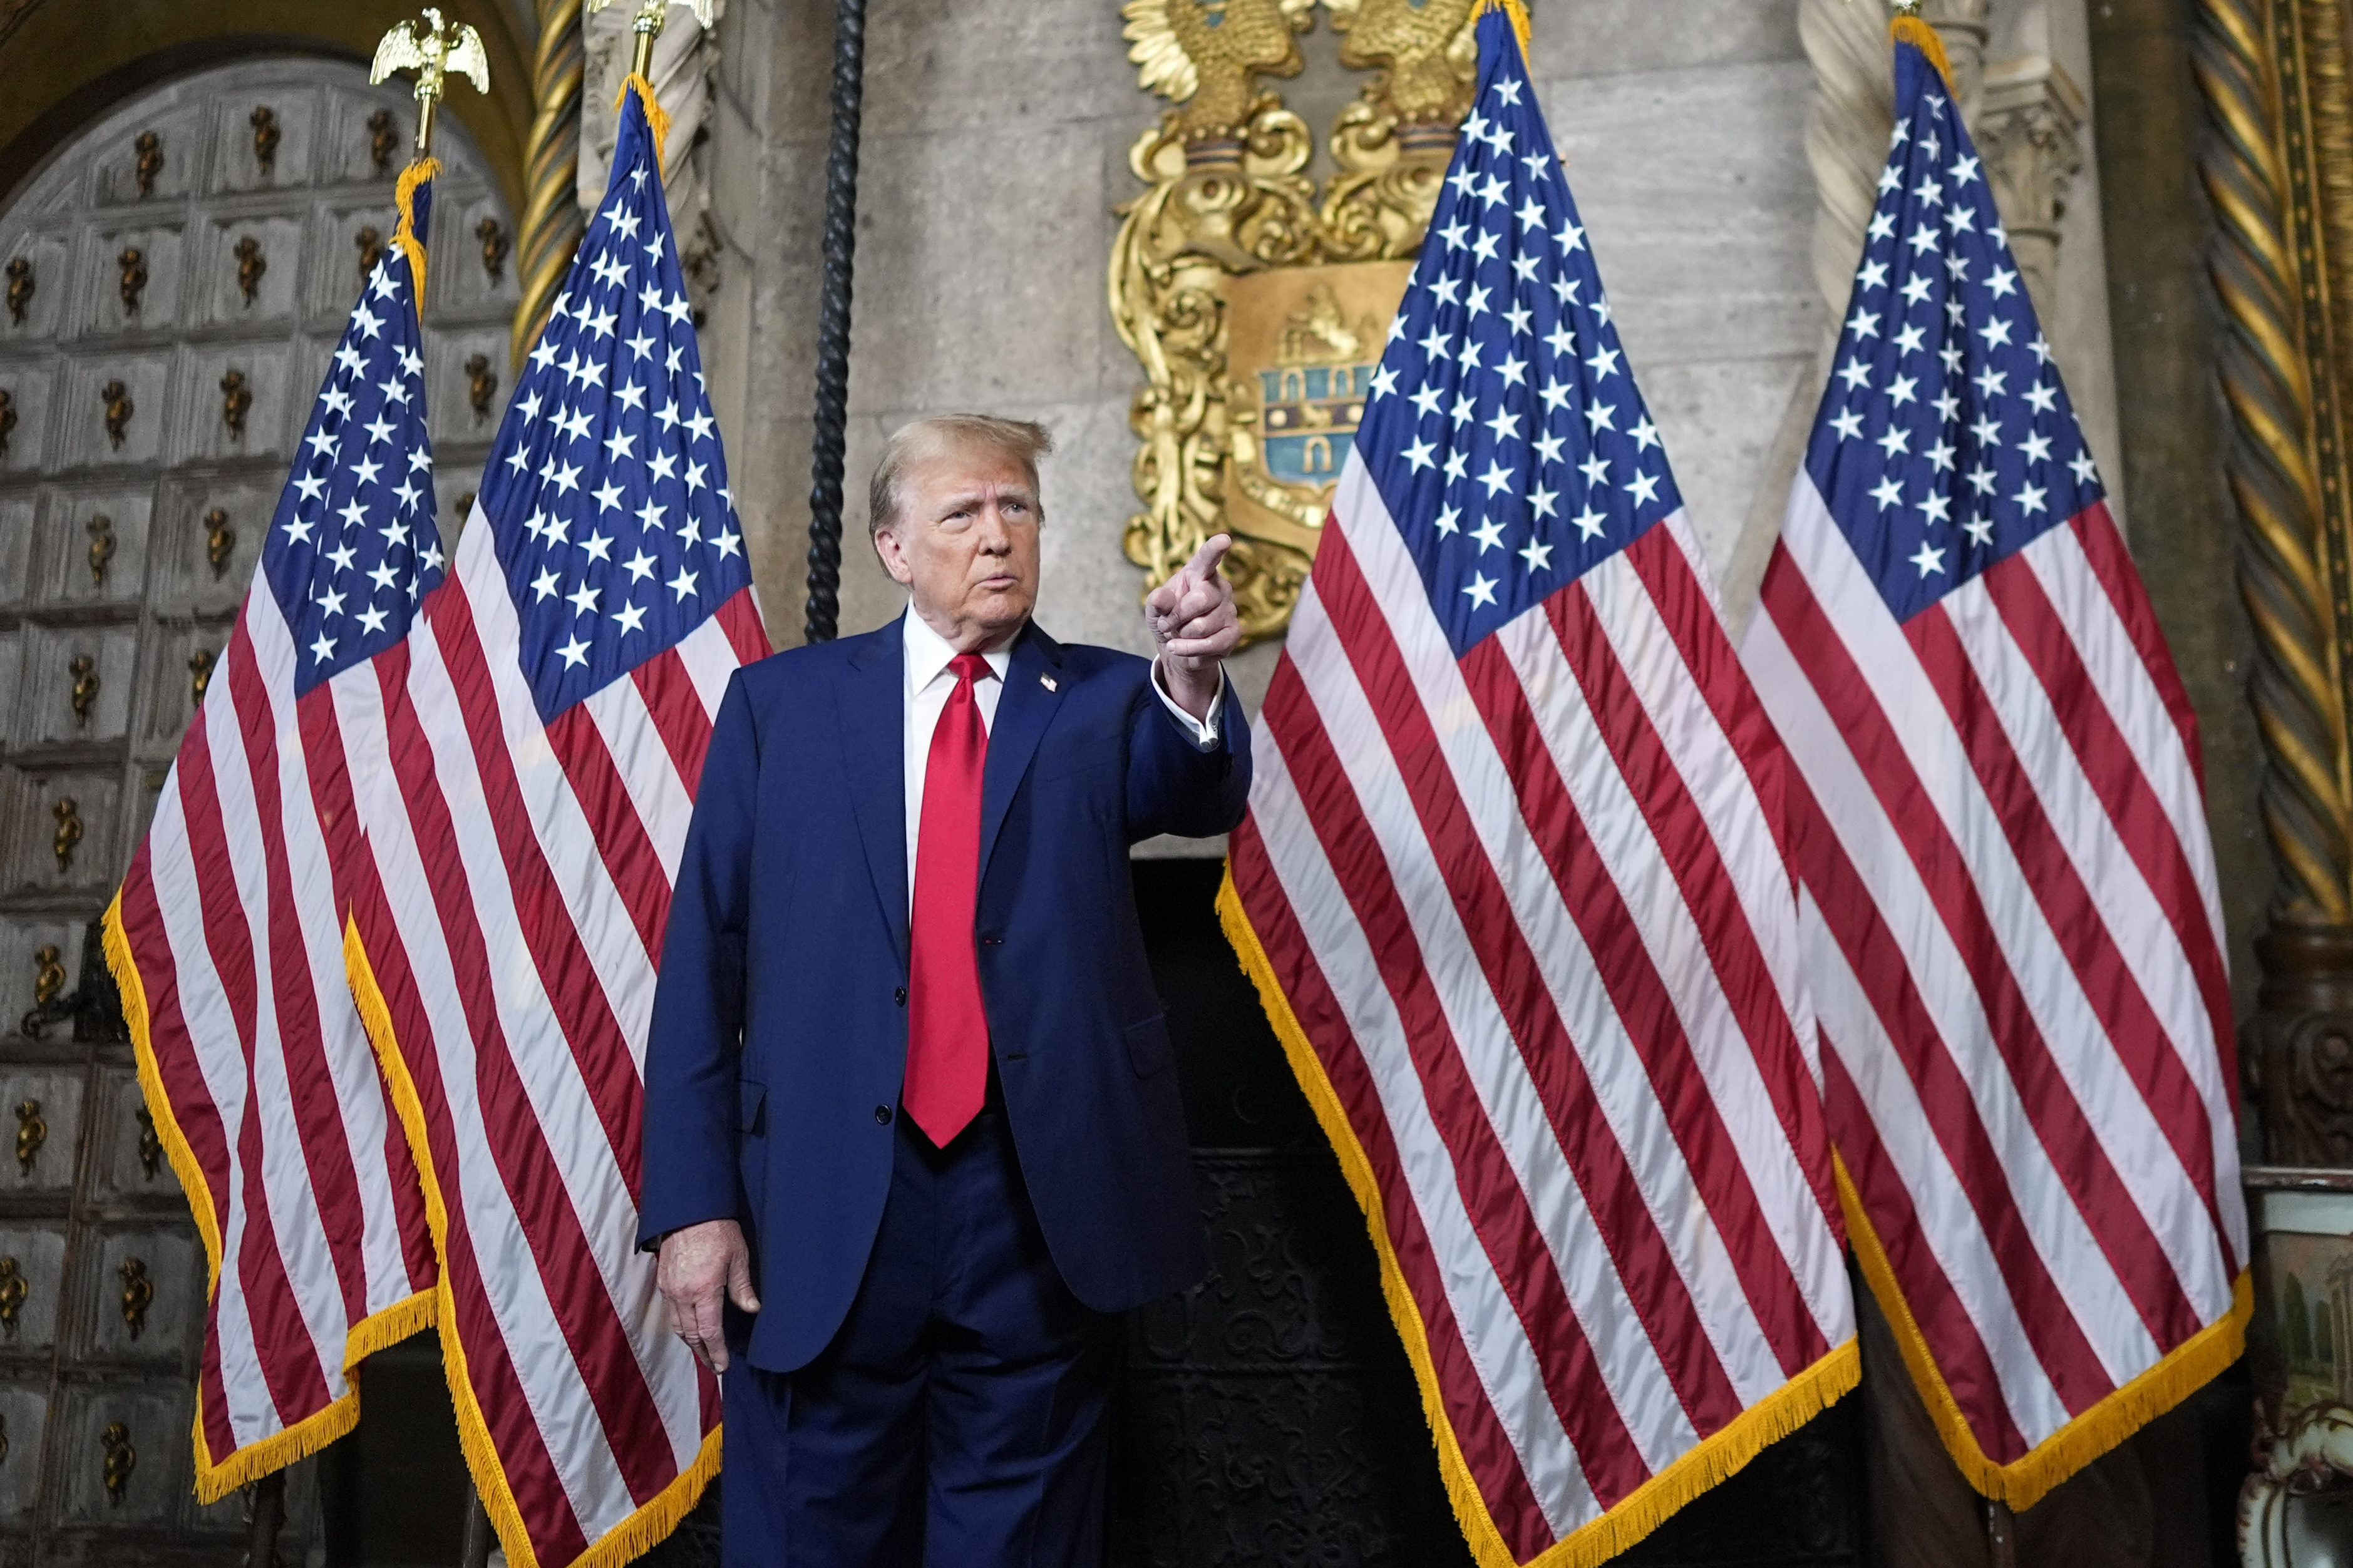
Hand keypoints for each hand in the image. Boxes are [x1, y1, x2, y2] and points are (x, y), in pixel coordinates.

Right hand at [656, 1218, 758, 1374]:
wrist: (689, 1211)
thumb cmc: (717, 1230)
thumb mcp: (738, 1256)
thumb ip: (743, 1287)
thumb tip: (752, 1309)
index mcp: (703, 1290)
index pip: (709, 1331)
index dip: (716, 1352)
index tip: (722, 1366)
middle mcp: (682, 1294)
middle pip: (691, 1334)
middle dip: (703, 1352)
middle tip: (714, 1365)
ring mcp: (669, 1288)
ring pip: (677, 1326)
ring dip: (690, 1341)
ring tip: (703, 1351)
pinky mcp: (662, 1281)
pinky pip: (670, 1312)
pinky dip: (680, 1325)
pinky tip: (689, 1327)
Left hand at [1146, 533, 1239, 719]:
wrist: (1176, 648)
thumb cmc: (1167, 619)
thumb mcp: (1154, 609)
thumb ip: (1157, 601)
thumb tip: (1161, 598)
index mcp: (1199, 573)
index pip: (1207, 558)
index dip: (1215, 548)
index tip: (1224, 539)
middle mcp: (1219, 587)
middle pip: (1201, 599)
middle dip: (1177, 616)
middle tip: (1167, 623)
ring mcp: (1229, 610)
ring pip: (1203, 626)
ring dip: (1182, 635)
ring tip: (1177, 634)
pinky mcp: (1234, 633)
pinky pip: (1211, 644)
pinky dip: (1190, 649)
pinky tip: (1181, 647)